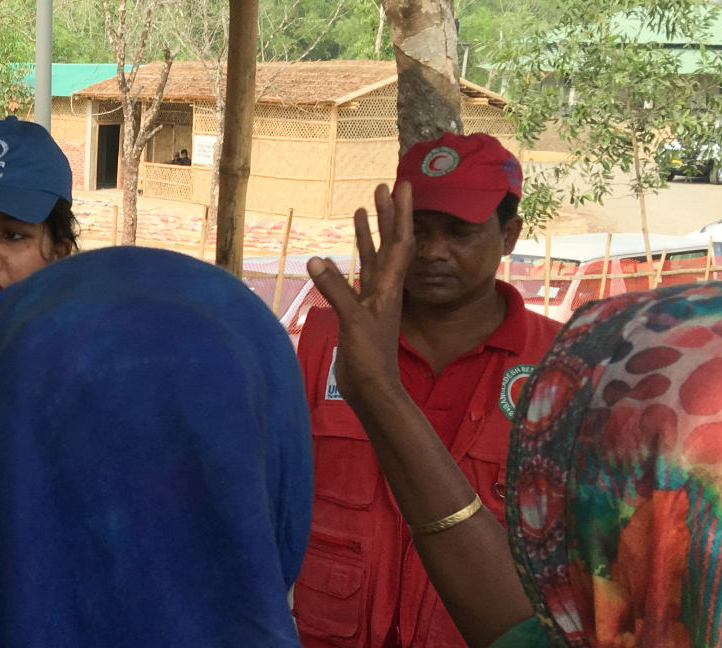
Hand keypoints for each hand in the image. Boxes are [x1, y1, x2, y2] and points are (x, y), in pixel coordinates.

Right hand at [308, 181, 415, 404]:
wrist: (371, 388)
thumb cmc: (369, 357)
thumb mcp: (352, 320)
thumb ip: (336, 290)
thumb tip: (316, 260)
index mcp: (388, 286)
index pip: (400, 241)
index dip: (402, 213)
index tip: (404, 186)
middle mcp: (384, 288)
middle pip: (389, 244)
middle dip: (387, 215)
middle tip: (384, 187)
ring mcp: (372, 300)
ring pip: (373, 258)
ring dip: (370, 234)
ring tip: (363, 209)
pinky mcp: (359, 311)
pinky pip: (358, 277)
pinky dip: (352, 261)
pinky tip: (341, 254)